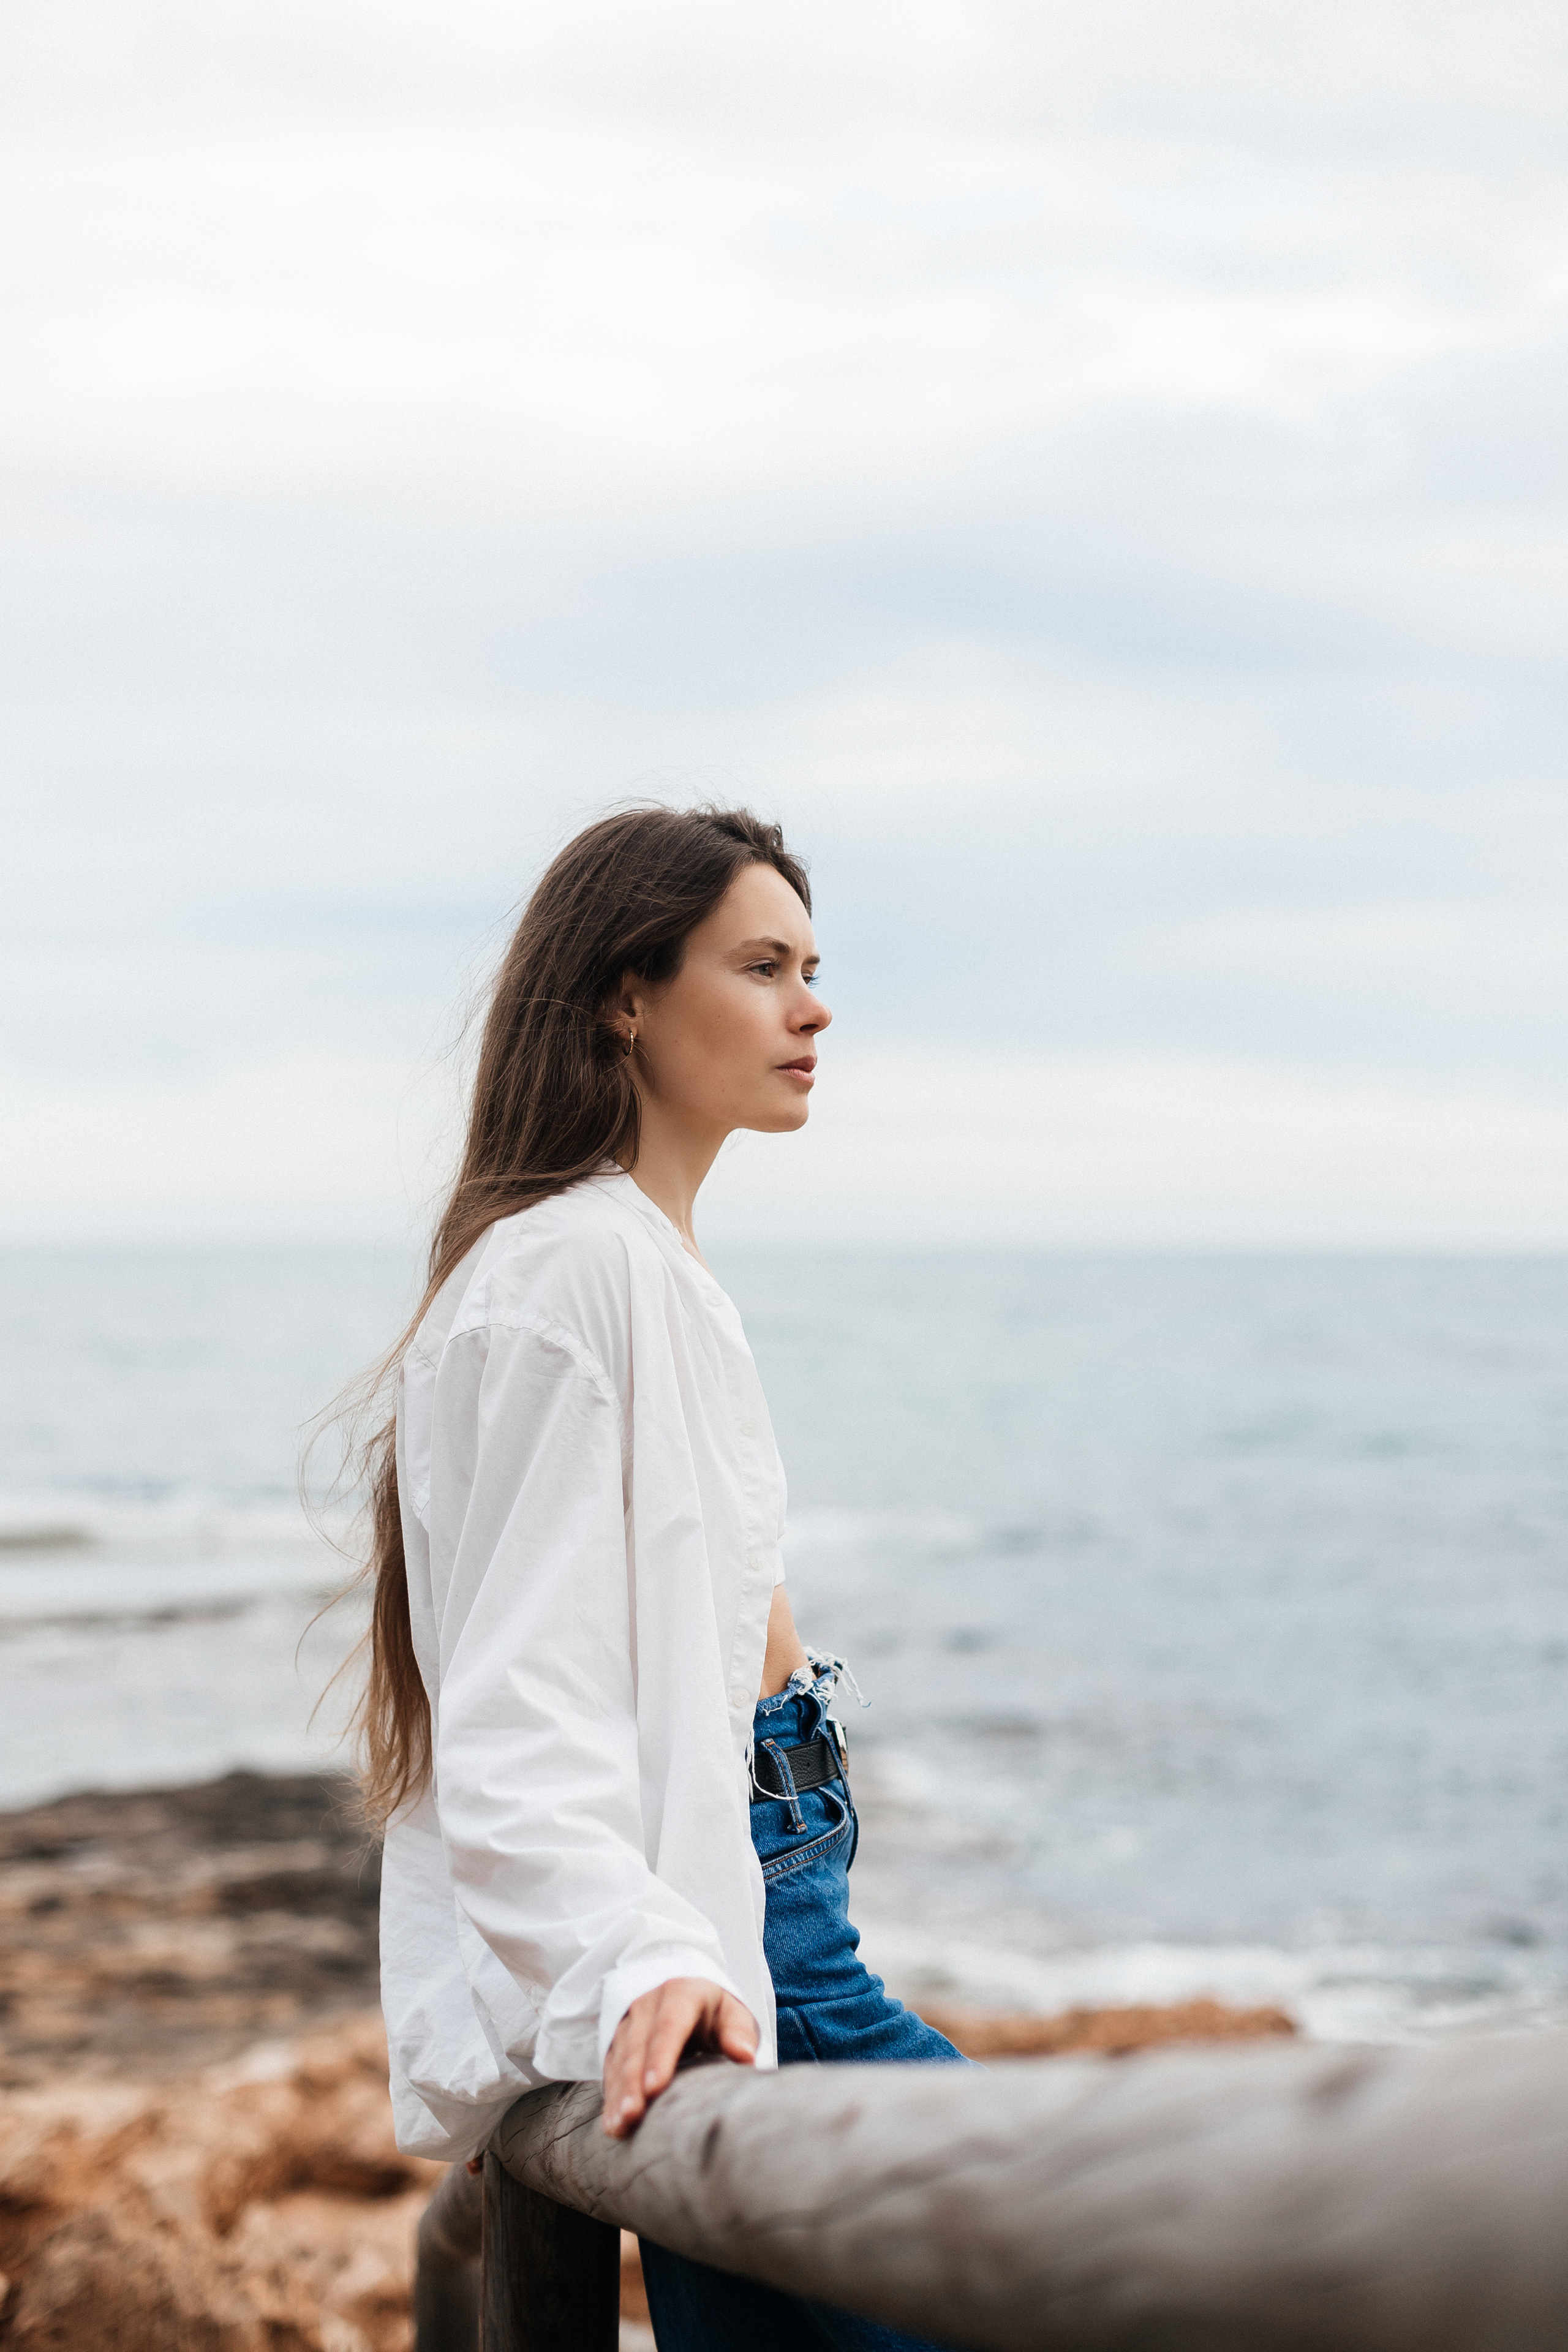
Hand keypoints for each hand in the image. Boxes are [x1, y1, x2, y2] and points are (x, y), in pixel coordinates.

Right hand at [602, 1977, 757, 2138]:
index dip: (661, 2055)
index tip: (655, 2087)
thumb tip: (745, 2055)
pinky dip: (611, 2098)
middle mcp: (648, 2005)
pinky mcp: (618, 2043)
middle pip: (639, 2045)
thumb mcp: (732, 2014)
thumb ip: (739, 2032)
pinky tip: (613, 2124)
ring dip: (619, 2094)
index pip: (669, 2024)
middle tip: (632, 2115)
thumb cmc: (715, 2014)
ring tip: (620, 2126)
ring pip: (621, 2060)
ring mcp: (629, 2023)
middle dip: (633, 2082)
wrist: (687, 1998)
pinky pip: (611, 2071)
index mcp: (681, 1993)